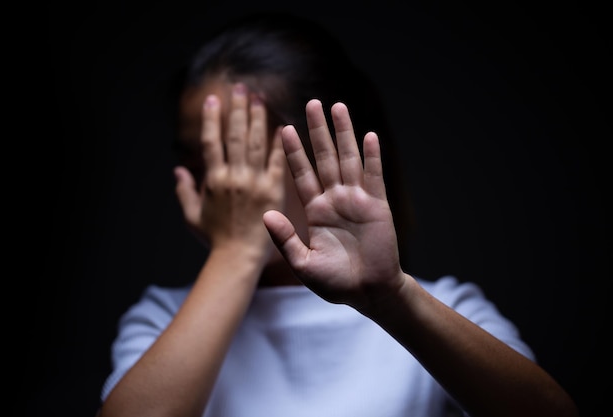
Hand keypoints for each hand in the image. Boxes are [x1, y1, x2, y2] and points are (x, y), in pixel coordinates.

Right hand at [175, 83, 285, 257]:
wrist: (238, 258)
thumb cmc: (214, 239)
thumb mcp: (192, 215)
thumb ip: (185, 191)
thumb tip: (178, 170)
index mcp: (214, 180)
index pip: (211, 142)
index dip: (211, 118)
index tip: (213, 98)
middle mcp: (234, 177)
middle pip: (236, 136)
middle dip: (238, 109)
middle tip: (242, 87)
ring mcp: (254, 183)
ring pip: (256, 144)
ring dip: (258, 118)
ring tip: (260, 98)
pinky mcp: (273, 191)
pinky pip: (276, 162)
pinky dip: (279, 144)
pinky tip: (281, 126)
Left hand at [263, 99, 403, 309]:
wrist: (369, 292)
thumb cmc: (335, 282)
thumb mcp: (303, 263)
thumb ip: (285, 240)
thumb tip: (266, 215)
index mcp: (315, 211)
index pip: (302, 174)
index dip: (294, 152)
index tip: (284, 128)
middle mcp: (334, 199)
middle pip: (324, 157)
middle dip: (318, 131)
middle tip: (312, 103)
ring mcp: (356, 200)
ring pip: (348, 159)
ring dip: (344, 133)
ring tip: (338, 107)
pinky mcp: (377, 205)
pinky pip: (374, 176)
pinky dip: (372, 157)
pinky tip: (369, 136)